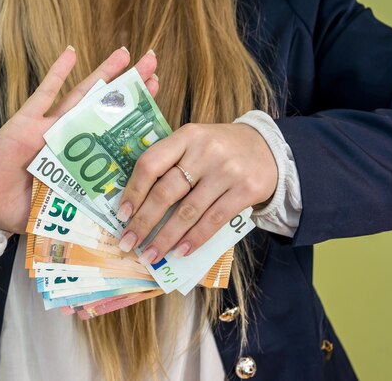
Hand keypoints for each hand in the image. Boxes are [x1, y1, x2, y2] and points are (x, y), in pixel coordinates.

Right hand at [0, 47, 158, 233]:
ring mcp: (49, 127)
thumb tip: (111, 226)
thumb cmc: (15, 208)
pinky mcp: (26, 122)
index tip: (157, 105)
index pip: (114, 135)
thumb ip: (80, 215)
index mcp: (79, 159)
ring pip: (82, 95)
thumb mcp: (57, 214)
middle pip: (106, 107)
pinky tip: (72, 53)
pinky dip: (57, 74)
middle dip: (129, 86)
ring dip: (104, 74)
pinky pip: (43, 94)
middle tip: (153, 64)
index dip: (134, 118)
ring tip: (127, 54)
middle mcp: (69, 138)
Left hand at [116, 122, 277, 264]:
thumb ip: (170, 162)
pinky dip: (194, 239)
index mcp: (186, 136)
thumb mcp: (194, 143)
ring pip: (188, 211)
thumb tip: (136, 203)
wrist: (269, 148)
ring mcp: (227, 171)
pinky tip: (180, 251)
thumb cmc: (220, 149)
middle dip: (144, 222)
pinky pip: (213, 221)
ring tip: (150, 255)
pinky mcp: (245, 190)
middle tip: (128, 243)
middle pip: (166, 191)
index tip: (122, 215)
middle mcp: (205, 151)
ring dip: (165, 238)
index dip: (133, 191)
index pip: (151, 163)